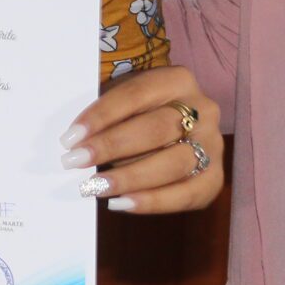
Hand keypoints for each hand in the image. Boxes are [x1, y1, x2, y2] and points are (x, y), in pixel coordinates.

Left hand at [63, 65, 225, 214]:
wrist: (177, 131)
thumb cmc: (138, 115)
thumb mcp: (125, 102)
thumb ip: (106, 116)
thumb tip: (74, 142)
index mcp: (178, 80)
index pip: (136, 95)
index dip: (102, 115)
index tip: (70, 137)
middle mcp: (203, 109)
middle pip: (157, 128)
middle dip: (112, 146)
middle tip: (75, 161)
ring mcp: (213, 145)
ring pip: (174, 163)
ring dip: (131, 177)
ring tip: (95, 187)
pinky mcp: (214, 178)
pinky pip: (186, 194)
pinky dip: (152, 202)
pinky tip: (121, 204)